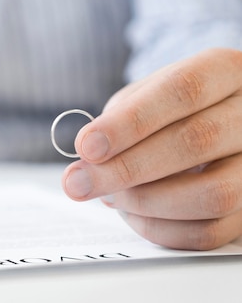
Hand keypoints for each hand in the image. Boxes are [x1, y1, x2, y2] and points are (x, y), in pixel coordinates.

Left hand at [62, 48, 241, 249]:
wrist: (207, 124)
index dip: (130, 121)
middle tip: (77, 183)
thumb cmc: (166, 109)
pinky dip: (160, 229)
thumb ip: (117, 119)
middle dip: (125, 168)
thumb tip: (90, 159)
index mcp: (225, 71)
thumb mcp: (143, 96)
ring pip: (213, 194)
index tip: (86, 146)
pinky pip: (210, 232)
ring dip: (146, 202)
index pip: (182, 90)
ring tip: (108, 196)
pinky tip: (131, 213)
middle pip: (196, 141)